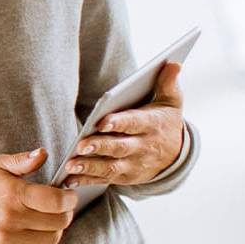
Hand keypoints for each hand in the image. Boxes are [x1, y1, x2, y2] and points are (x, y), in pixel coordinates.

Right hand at [0, 148, 76, 243]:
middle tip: (59, 208)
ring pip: (52, 239)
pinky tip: (37, 234)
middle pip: (59, 222)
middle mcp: (10, 218)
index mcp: (12, 194)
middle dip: (64, 213)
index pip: (55, 201)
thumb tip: (42, 154)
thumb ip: (22, 160)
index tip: (69, 196)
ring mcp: (8, 238)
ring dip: (55, 230)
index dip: (69, 199)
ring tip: (48, 221)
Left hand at [64, 61, 185, 186]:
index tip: (102, 121)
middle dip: (100, 147)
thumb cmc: (165, 122)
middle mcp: (142, 147)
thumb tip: (172, 62)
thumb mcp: (171, 103)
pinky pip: (103, 180)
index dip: (119, 123)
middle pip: (120, 148)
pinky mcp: (124, 176)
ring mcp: (133, 164)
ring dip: (90, 167)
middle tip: (81, 145)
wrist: (176, 155)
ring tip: (71, 165)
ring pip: (111, 167)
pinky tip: (68, 179)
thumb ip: (167, 84)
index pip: (135, 123)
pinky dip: (86, 180)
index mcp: (151, 125)